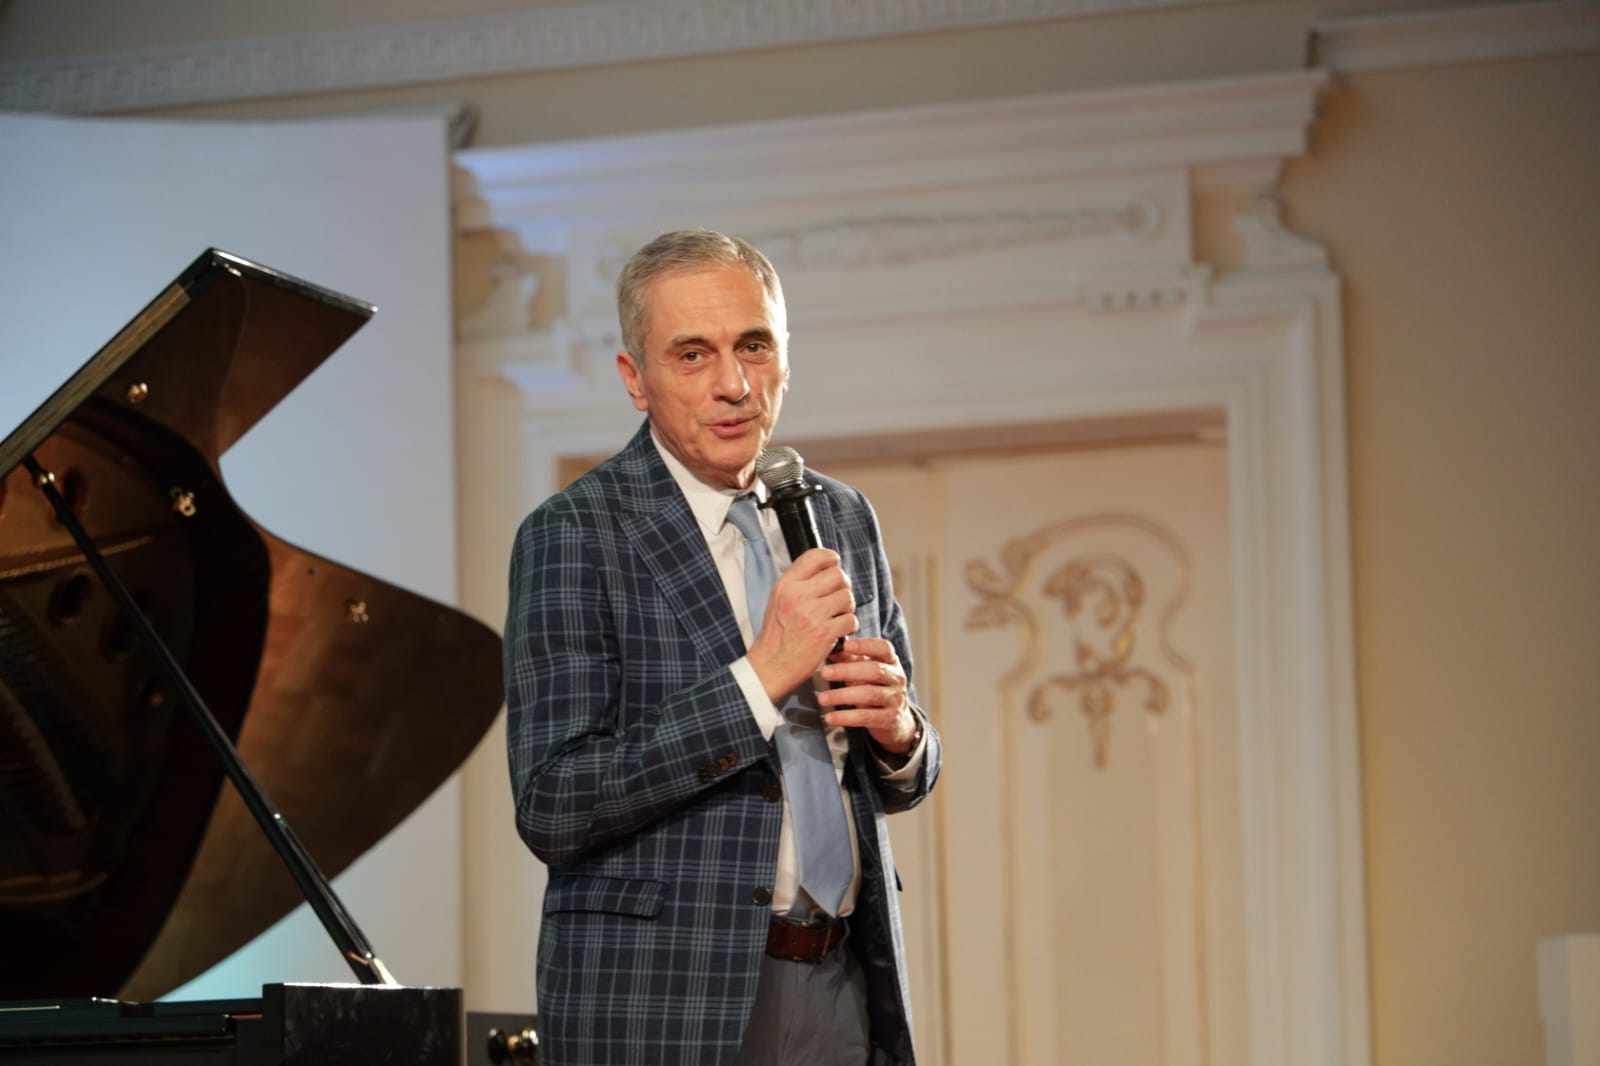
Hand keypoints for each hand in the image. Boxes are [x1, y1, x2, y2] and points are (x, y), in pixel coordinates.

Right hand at [747, 548, 856, 700]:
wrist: (771, 666)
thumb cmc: (776, 635)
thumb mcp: (778, 601)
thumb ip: (798, 583)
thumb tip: (824, 568)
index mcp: (786, 585)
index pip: (815, 556)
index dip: (831, 558)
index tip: (834, 566)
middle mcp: (798, 596)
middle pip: (838, 575)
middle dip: (843, 586)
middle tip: (837, 598)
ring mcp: (812, 614)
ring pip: (847, 596)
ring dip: (847, 607)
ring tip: (837, 616)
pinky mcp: (824, 633)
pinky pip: (850, 619)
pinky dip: (849, 626)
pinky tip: (839, 631)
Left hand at [817, 637, 916, 753]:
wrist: (894, 719)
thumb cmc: (874, 687)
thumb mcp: (865, 670)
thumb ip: (850, 659)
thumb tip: (830, 650)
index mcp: (891, 661)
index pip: (883, 648)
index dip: (865, 645)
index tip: (845, 645)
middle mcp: (897, 679)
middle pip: (875, 671)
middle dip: (847, 671)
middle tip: (824, 673)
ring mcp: (896, 700)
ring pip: (870, 695)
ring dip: (843, 696)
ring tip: (822, 698)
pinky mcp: (890, 719)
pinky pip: (866, 717)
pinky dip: (846, 717)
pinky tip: (830, 717)